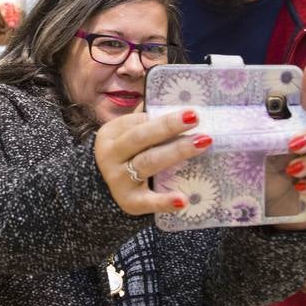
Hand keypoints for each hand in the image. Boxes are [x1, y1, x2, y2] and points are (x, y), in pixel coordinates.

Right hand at [93, 108, 210, 215]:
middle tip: (195, 118)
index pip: (138, 122)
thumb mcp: (127, 136)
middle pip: (141, 138)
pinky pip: (148, 202)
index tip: (190, 113)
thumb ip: (146, 121)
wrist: (102, 191)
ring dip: (176, 152)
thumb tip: (178, 103)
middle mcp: (110, 155)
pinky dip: (165, 201)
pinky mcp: (129, 202)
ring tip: (203, 142)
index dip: (164, 118)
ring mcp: (118, 179)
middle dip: (169, 126)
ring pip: (148, 163)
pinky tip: (183, 200)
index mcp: (110, 134)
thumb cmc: (127, 156)